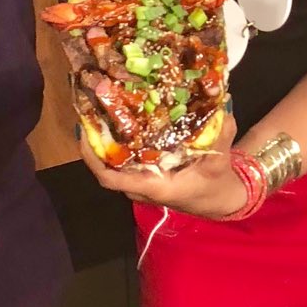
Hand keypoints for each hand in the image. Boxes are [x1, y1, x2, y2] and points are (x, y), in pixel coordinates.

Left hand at [79, 111, 246, 217]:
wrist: (220, 200)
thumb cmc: (216, 186)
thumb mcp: (219, 163)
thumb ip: (220, 135)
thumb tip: (221, 105)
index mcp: (154, 187)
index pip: (112, 179)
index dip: (93, 158)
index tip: (85, 132)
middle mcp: (141, 187)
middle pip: (107, 166)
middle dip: (96, 140)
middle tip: (92, 108)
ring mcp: (141, 182)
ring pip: (114, 163)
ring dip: (105, 140)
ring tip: (101, 109)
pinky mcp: (146, 174)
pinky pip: (124, 160)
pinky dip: (118, 143)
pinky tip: (120, 120)